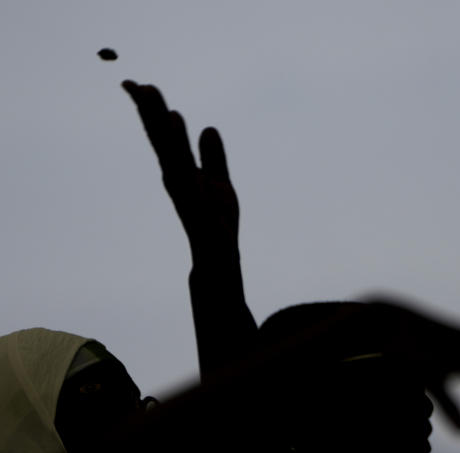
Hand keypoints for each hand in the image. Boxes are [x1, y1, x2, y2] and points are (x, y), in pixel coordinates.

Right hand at [122, 80, 238, 263]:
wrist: (218, 256)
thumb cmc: (216, 221)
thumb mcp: (219, 181)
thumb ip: (213, 156)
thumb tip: (208, 127)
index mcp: (179, 169)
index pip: (163, 136)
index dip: (152, 112)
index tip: (139, 85)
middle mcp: (175, 175)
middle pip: (160, 137)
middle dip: (148, 110)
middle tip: (133, 83)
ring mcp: (182, 186)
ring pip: (169, 148)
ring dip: (159, 121)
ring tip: (152, 94)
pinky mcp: (194, 198)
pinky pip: (186, 167)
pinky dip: (180, 145)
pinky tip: (175, 123)